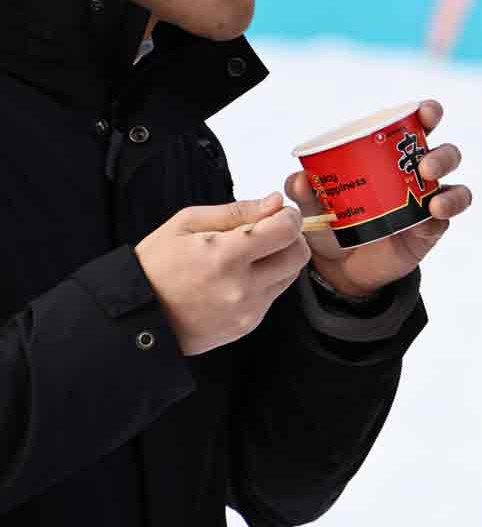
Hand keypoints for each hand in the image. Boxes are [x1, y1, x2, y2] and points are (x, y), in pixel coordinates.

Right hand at [135, 192, 310, 355]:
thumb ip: (237, 211)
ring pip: (290, 276)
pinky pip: (273, 296)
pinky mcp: (247, 324)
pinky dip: (266, 282)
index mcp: (225, 256)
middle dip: (291, 238)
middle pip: (298, 255)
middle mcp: (242, 286)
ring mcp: (247, 309)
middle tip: (271, 232)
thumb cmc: (156, 265)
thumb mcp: (187, 223)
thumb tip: (274, 202)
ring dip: (280, 260)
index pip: (286, 231)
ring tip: (251, 255)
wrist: (138, 314)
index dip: (289, 217)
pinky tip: (240, 277)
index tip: (279, 213)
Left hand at [285, 99, 471, 297]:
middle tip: (424, 163)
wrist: (340, 269)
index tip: (425, 112)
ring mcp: (427, 202)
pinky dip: (446, 209)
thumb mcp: (313, 208)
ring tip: (431, 191)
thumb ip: (305, 192)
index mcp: (391, 157)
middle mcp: (415, 175)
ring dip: (448, 186)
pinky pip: (448, 215)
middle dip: (442, 153)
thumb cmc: (331, 225)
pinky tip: (433, 213)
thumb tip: (299, 179)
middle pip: (445, 153)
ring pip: (454, 183)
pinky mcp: (431, 229)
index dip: (427, 114)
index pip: (416, 127)